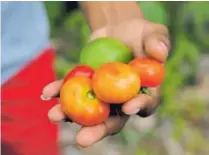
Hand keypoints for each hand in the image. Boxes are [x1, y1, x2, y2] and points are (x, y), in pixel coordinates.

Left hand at [42, 18, 169, 147]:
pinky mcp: (86, 83)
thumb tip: (159, 53)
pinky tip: (47, 93)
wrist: (118, 30)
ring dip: (71, 114)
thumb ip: (158, 42)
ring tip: (55, 115)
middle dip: (98, 129)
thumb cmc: (140, 33)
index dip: (138, 108)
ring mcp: (101, 93)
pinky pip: (72, 89)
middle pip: (112, 118)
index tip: (127, 107)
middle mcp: (121, 97)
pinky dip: (59, 92)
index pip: (145, 104)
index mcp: (143, 90)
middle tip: (82, 139)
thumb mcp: (152, 33)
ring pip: (88, 109)